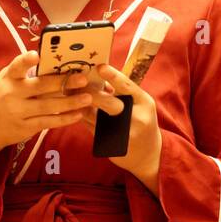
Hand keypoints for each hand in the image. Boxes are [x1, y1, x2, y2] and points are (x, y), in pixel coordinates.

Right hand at [0, 52, 98, 155]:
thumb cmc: (3, 95)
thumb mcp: (7, 80)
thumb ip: (25, 71)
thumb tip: (52, 59)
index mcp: (9, 78)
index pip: (16, 67)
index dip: (25, 60)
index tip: (36, 55)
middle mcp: (12, 94)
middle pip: (40, 87)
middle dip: (63, 82)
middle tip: (82, 79)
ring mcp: (19, 112)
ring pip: (48, 106)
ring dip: (70, 102)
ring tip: (88, 98)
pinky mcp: (25, 127)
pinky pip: (48, 122)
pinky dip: (64, 118)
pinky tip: (78, 114)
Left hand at [74, 63, 162, 193]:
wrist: (148, 154)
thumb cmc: (141, 121)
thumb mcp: (139, 104)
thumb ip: (122, 92)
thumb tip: (98, 76)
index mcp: (144, 102)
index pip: (128, 87)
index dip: (113, 76)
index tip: (99, 67)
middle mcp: (137, 118)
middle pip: (110, 104)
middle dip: (92, 95)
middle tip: (79, 86)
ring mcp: (124, 134)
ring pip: (96, 118)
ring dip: (82, 106)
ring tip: (71, 95)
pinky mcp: (112, 145)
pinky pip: (92, 128)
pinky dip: (83, 118)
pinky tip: (76, 111)